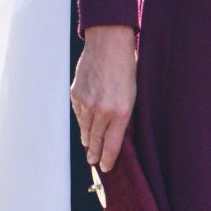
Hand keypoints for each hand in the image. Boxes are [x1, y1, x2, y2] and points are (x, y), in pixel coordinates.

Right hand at [71, 26, 136, 171]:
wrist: (108, 43)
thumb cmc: (126, 66)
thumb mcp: (135, 93)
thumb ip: (127, 115)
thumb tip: (122, 133)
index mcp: (120, 111)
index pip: (112, 144)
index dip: (108, 158)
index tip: (106, 167)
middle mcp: (101, 110)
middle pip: (96, 140)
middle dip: (95, 153)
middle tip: (94, 162)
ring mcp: (86, 103)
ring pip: (85, 128)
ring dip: (87, 139)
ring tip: (88, 146)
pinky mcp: (76, 94)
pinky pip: (78, 114)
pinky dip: (82, 120)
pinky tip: (85, 124)